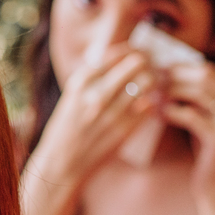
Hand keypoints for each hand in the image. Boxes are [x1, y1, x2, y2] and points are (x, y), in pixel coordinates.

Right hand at [31, 46, 159, 186]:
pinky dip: (150, 102)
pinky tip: (145, 104)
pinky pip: (148, 105)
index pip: (117, 53)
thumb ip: (92, 79)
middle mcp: (96, 94)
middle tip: (151, 66)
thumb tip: (115, 58)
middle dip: (148, 62)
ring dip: (154, 80)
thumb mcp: (72, 98)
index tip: (138, 54)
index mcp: (80, 82)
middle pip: (137, 63)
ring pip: (147, 82)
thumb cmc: (66, 129)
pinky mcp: (124, 130)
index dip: (132, 50)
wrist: (60, 164)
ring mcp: (111, 112)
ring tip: (153, 83)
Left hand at [161, 62, 214, 197]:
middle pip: (204, 76)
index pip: (208, 69)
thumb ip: (195, 96)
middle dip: (173, 76)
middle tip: (148, 80)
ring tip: (149, 96)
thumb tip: (166, 69)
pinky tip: (156, 114)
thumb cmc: (207, 150)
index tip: (155, 69)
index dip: (180, 67)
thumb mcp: (206, 117)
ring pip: (198, 91)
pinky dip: (170, 111)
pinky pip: (191, 115)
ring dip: (169, 92)